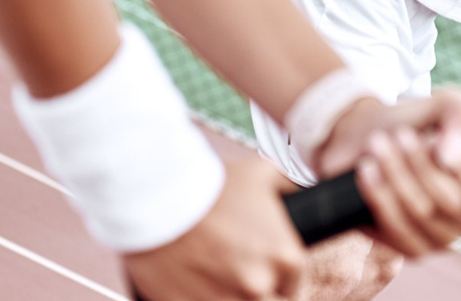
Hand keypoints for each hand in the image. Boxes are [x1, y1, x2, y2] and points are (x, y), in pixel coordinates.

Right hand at [121, 156, 304, 300]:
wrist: (156, 199)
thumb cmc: (209, 185)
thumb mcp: (263, 173)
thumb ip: (290, 189)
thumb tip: (304, 194)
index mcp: (285, 257)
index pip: (293, 283)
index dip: (278, 275)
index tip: (262, 266)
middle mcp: (260, 286)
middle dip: (258, 290)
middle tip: (237, 271)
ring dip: (230, 295)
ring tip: (214, 276)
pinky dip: (202, 297)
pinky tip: (194, 281)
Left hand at [311, 88, 460, 257]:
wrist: (371, 137)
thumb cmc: (417, 122)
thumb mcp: (445, 104)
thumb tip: (453, 156)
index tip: (434, 143)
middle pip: (451, 202)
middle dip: (419, 164)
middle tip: (398, 135)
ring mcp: (443, 237)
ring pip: (421, 214)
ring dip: (395, 175)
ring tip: (378, 145)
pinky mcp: (412, 247)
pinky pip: (396, 230)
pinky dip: (379, 196)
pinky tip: (368, 171)